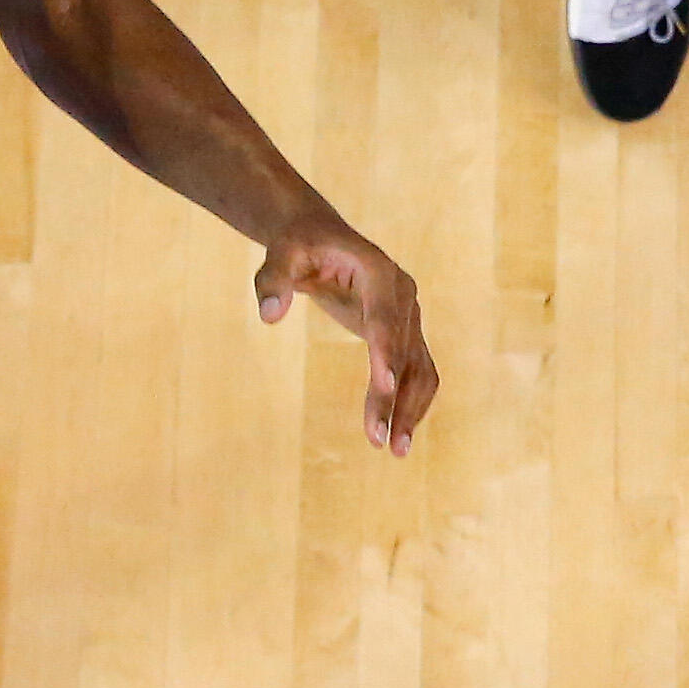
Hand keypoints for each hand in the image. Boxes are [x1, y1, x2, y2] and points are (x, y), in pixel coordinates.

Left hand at [255, 212, 440, 455]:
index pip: (384, 318)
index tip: (385, 386)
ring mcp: (409, 315)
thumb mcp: (280, 256)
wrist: (320, 237)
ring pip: (419, 368)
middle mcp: (403, 294)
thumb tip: (268, 316)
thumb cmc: (298, 245)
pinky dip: (410, 402)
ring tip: (392, 450)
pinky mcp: (404, 332)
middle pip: (405, 351)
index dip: (385, 352)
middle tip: (378, 440)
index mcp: (379, 271)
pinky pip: (417, 371)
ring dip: (410, 410)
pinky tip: (395, 432)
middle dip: (395, 398)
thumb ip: (273, 281)